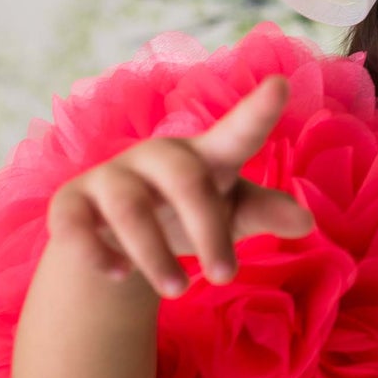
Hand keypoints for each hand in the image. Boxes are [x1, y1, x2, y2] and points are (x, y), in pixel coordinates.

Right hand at [46, 74, 314, 296]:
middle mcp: (156, 158)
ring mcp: (109, 178)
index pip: (235, 132)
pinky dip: (96, 252)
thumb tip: (306, 220)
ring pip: (130, 208)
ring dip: (155, 254)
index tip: (281, 85)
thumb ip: (264, 212)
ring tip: (178, 292)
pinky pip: (76, 225)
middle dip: (209, 230)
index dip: (257, 111)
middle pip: (186, 180)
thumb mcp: (229, 214)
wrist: (115, 240)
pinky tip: (118, 274)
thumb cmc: (184, 216)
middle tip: (227, 277)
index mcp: (203, 156)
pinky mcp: (70, 204)